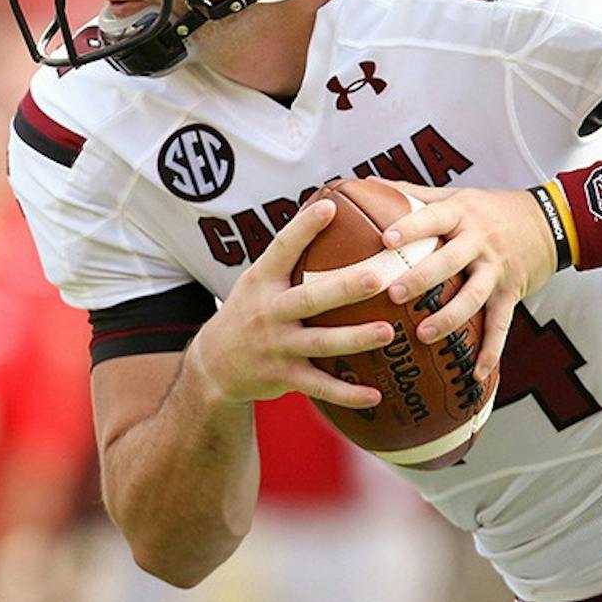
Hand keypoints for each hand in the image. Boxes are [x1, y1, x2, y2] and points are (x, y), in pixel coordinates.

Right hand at [189, 199, 392, 410]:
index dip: (304, 227)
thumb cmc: (250, 311)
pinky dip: (348, 393)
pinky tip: (376, 395)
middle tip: (377, 277)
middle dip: (343, 289)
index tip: (331, 206)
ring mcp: (276, 347)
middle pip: (309, 298)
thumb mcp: (258, 280)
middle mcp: (268, 312)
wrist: (214, 365)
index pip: (282, 248)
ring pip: (320, 343)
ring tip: (388, 332)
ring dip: (355, 338)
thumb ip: (290, 254)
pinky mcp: (283, 378)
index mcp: (262, 281)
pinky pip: (320, 387)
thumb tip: (331, 207)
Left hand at [379, 184, 556, 380]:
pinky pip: (501, 325)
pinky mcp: (510, 293)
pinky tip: (475, 373)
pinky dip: (490, 351)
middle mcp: (479, 242)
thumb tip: (367, 184)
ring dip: (449, 317)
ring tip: (423, 334)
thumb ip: (412, 194)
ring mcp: (496, 270)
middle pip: (450, 260)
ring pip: (473, 296)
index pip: (434, 218)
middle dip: (423, 278)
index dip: (410, 227)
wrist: (549, 221)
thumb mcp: (455, 196)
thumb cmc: (491, 209)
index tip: (385, 239)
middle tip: (394, 293)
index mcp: (461, 215)